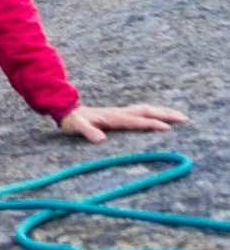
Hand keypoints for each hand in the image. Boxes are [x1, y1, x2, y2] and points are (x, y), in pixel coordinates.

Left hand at [59, 103, 187, 142]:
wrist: (66, 110)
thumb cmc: (72, 121)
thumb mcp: (76, 126)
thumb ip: (87, 131)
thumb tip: (101, 139)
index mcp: (112, 117)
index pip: (136, 121)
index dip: (151, 124)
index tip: (167, 128)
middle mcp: (119, 113)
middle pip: (146, 111)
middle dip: (165, 114)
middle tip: (184, 119)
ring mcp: (120, 112)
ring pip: (145, 109)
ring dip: (162, 112)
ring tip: (180, 116)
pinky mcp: (120, 114)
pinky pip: (141, 112)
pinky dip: (154, 113)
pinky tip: (161, 117)